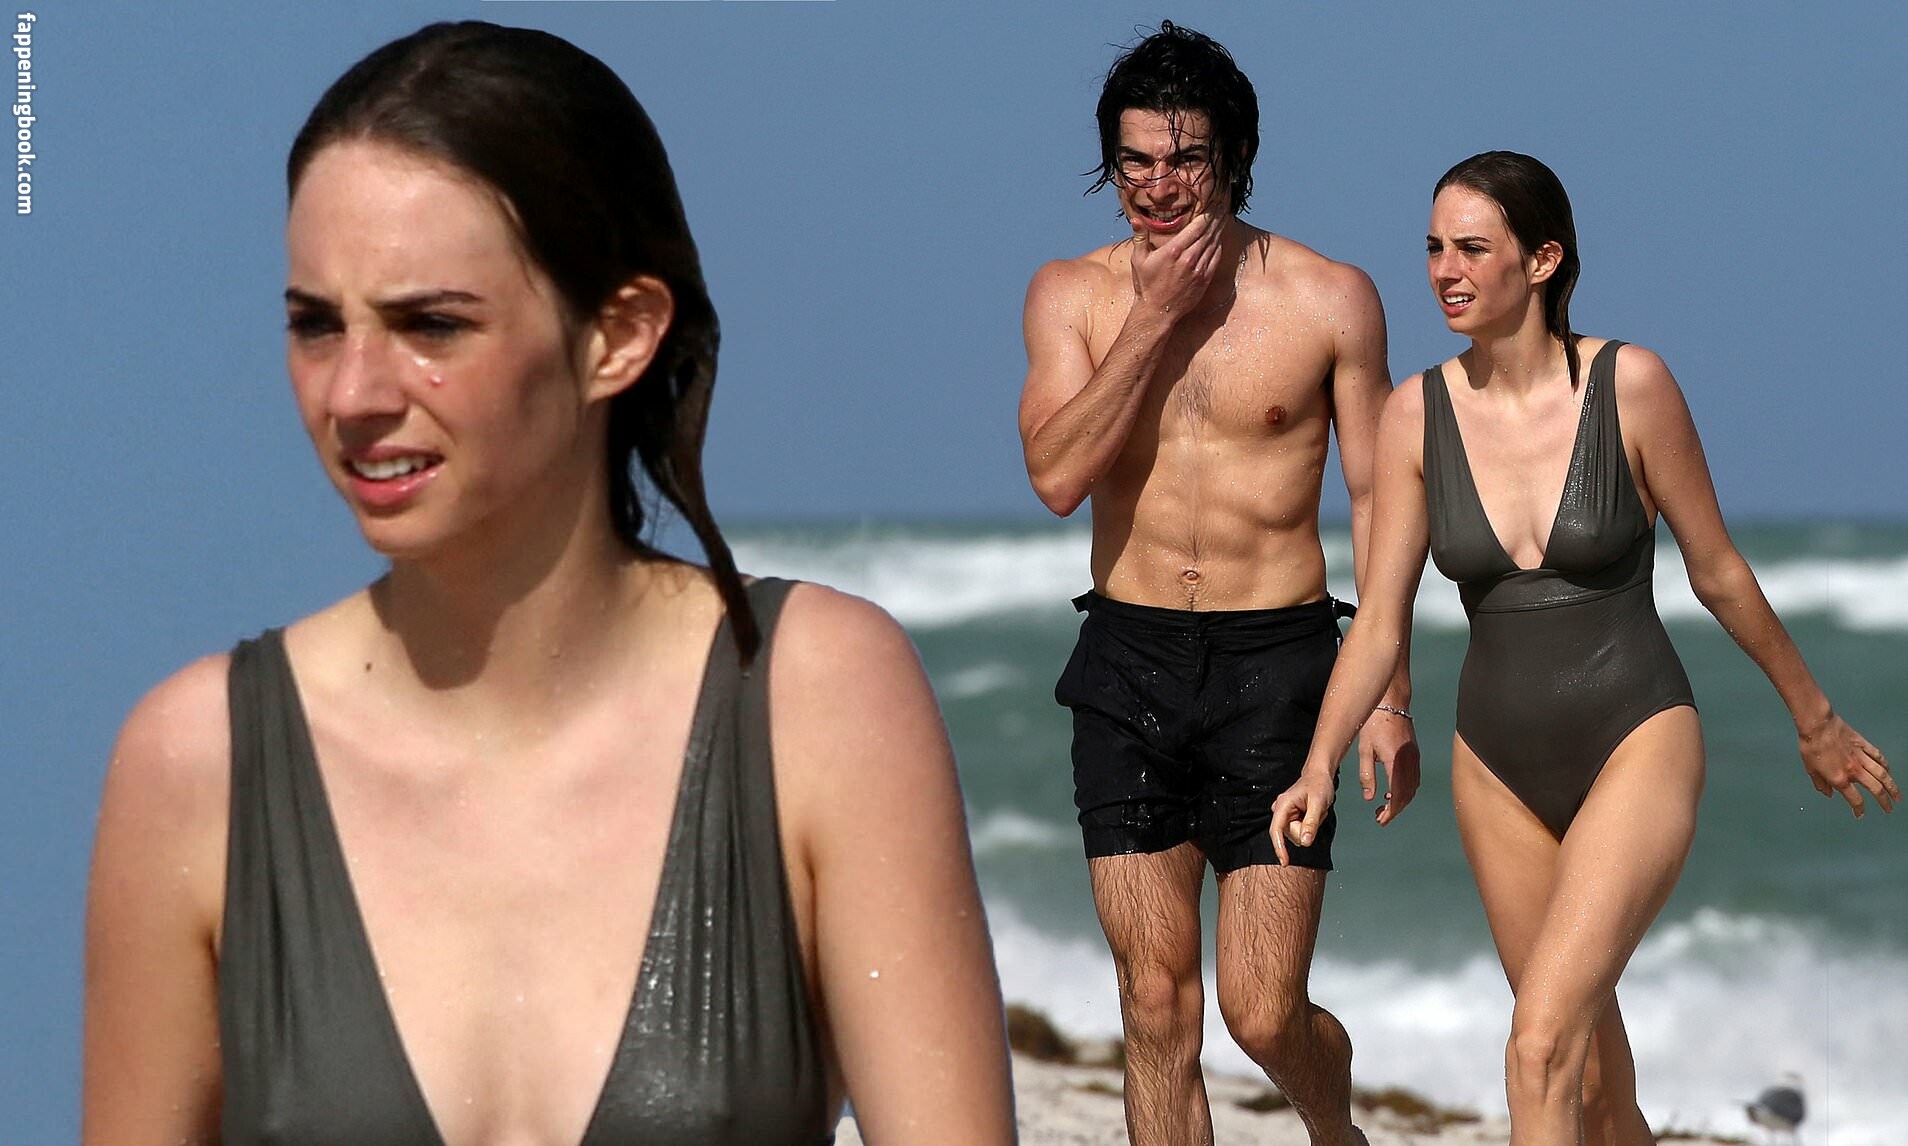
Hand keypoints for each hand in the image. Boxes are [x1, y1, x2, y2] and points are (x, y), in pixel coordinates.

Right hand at [1129, 211, 1223, 321]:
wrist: (1157, 311)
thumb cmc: (1146, 285)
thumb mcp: (1139, 259)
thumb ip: (1140, 237)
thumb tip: (1135, 219)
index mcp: (1173, 251)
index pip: (1197, 226)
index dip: (1207, 214)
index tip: (1212, 204)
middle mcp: (1188, 259)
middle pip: (1208, 232)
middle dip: (1216, 218)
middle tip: (1223, 206)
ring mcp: (1199, 270)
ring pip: (1214, 244)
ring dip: (1219, 230)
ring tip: (1224, 218)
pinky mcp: (1204, 279)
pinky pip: (1216, 258)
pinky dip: (1218, 246)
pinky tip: (1219, 238)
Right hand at [1268, 767, 1337, 866]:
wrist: (1319, 777)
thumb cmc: (1319, 785)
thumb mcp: (1318, 804)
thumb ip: (1311, 823)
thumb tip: (1305, 842)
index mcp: (1283, 805)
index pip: (1276, 830)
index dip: (1279, 847)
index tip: (1285, 862)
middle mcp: (1280, 811)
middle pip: (1291, 835)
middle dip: (1306, 830)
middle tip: (1316, 814)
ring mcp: (1285, 815)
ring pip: (1296, 835)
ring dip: (1309, 827)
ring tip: (1315, 812)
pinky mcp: (1290, 818)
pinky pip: (1300, 831)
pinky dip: (1309, 826)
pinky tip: (1312, 813)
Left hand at [1357, 710, 1420, 826]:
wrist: (1390, 702)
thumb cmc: (1373, 722)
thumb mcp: (1364, 750)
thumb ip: (1367, 775)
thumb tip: (1369, 798)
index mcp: (1396, 761)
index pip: (1397, 795)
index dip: (1390, 812)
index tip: (1380, 820)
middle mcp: (1410, 761)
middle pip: (1407, 795)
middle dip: (1395, 810)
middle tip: (1380, 818)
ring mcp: (1415, 757)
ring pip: (1413, 788)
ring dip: (1400, 800)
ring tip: (1384, 807)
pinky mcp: (1415, 753)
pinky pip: (1414, 778)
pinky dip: (1405, 789)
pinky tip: (1391, 791)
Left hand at [1799, 713, 1898, 817]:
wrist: (1818, 726)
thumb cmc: (1810, 747)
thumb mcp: (1810, 769)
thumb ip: (1820, 784)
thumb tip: (1828, 793)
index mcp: (1840, 778)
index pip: (1854, 799)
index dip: (1859, 809)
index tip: (1860, 814)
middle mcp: (1854, 770)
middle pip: (1875, 789)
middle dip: (1884, 801)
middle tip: (1889, 809)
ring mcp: (1862, 757)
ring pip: (1883, 775)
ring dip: (1892, 787)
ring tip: (1897, 796)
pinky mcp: (1864, 745)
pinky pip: (1879, 757)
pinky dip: (1886, 766)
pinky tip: (1889, 771)